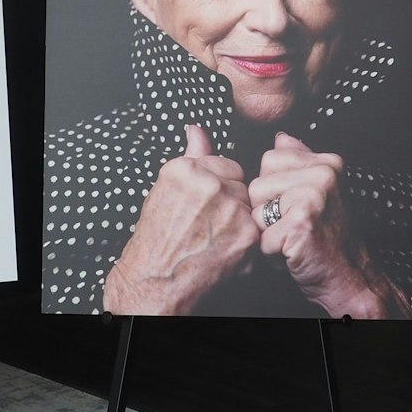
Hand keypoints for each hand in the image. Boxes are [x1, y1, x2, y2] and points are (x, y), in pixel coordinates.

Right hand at [103, 124, 259, 314]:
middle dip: (230, 202)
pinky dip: (245, 243)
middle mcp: (209, 184)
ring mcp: (230, 208)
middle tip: (207, 225)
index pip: (225, 165)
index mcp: (186, 169)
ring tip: (213, 238)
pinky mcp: (246, 234)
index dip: (218, 187)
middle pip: (241, 184)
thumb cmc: (155, 240)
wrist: (155, 282)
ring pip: (250, 206)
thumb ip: (189, 156)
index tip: (206, 205)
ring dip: (239, 222)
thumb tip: (197, 129)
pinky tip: (223, 251)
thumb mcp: (163, 190)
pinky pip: (256, 230)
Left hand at [249, 132, 390, 318]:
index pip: (268, 159)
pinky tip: (293, 252)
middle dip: (266, 212)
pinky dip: (272, 253)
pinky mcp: (302, 222)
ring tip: (292, 238)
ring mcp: (314, 197)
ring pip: (256, 211)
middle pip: (257, 185)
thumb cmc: (325, 239)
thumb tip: (280, 136)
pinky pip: (262, 237)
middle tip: (293, 225)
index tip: (295, 207)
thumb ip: (297, 161)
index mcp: (325, 163)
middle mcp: (323, 175)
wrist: (347, 277)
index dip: (273, 190)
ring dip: (267, 233)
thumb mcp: (314, 193)